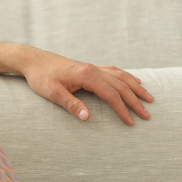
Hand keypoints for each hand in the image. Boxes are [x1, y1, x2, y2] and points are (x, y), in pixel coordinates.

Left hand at [19, 48, 151, 126]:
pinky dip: (126, 77)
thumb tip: (88, 118)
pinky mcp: (89, 67)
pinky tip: (133, 80)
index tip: (130, 122)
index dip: (122, 109)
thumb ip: (71, 104)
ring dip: (136, 87)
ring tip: (149, 98)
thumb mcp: (52, 93)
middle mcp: (93, 69)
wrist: (32, 59)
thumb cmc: (40, 77)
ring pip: (121, 77)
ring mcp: (92, 67)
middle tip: (147, 115)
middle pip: (121, 86)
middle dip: (135, 101)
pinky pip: (114, 71)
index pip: (111, 95)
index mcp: (86, 76)